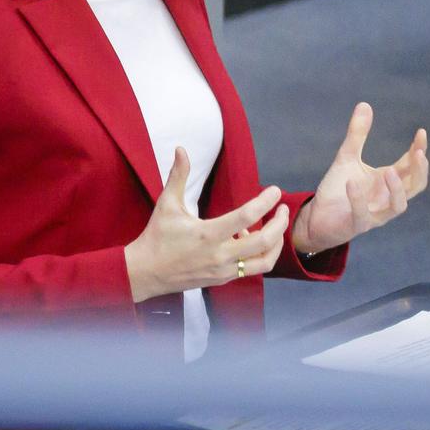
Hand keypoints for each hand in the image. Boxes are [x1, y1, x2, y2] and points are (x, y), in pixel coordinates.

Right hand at [124, 147, 288, 302]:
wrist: (145, 274)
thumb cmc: (157, 236)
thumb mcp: (167, 204)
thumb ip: (178, 176)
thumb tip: (181, 149)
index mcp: (207, 234)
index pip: (246, 217)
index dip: (265, 201)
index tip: (275, 190)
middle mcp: (219, 255)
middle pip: (264, 242)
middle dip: (280, 224)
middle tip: (283, 209)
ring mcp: (223, 271)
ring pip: (264, 262)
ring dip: (275, 244)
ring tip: (274, 227)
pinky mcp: (223, 280)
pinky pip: (251, 269)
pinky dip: (259, 254)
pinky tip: (250, 239)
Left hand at [289, 102, 428, 254]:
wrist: (317, 217)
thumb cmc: (338, 190)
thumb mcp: (347, 157)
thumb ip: (357, 135)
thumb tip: (365, 104)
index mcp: (388, 182)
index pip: (412, 166)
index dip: (419, 151)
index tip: (421, 133)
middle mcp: (387, 198)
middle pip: (415, 187)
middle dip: (420, 171)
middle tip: (418, 153)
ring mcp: (375, 213)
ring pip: (398, 206)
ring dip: (397, 190)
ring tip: (389, 171)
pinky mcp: (357, 225)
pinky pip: (363, 214)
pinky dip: (359, 199)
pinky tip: (353, 182)